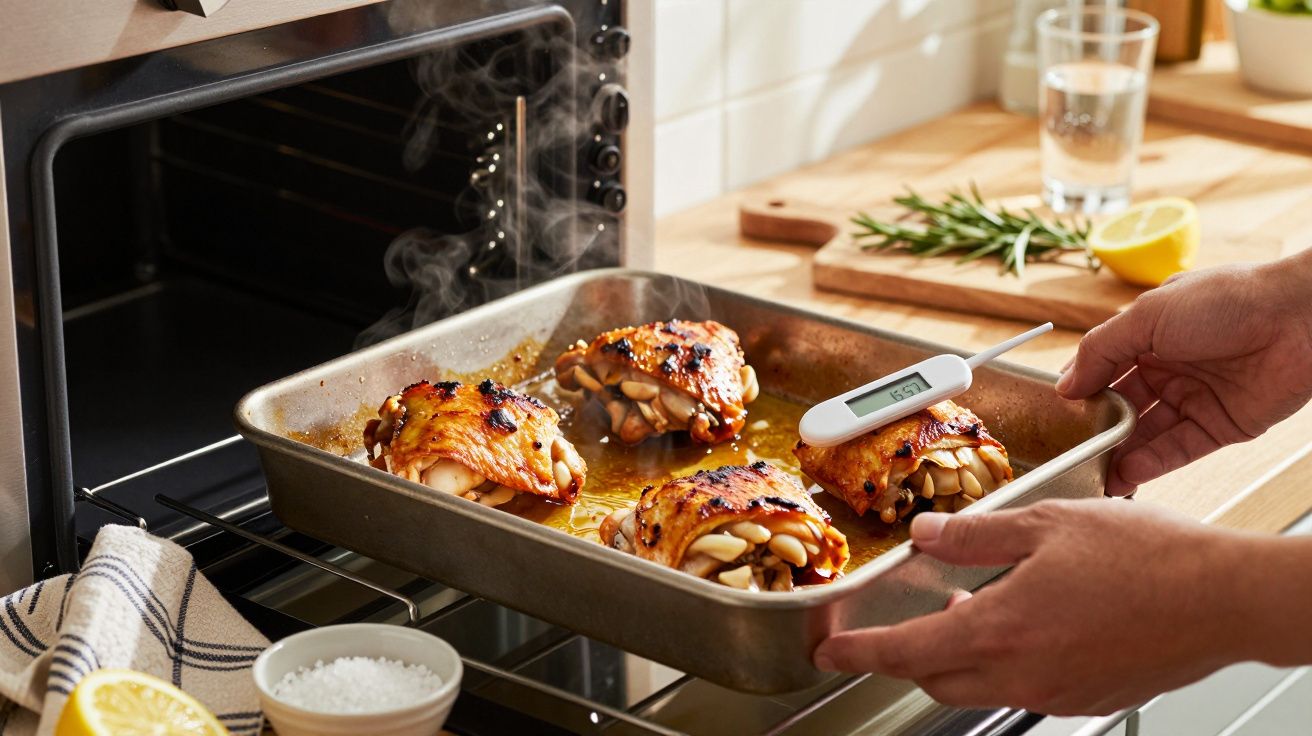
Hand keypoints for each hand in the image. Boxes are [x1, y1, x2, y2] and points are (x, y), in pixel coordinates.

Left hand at [812, 501, 1260, 715]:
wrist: (1223, 598)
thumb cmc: (1147, 558)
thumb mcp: (1045, 524)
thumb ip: (975, 534)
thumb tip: (926, 535)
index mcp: (999, 630)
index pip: (904, 651)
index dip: (858, 652)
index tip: (831, 650)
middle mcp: (1021, 673)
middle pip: (936, 678)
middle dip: (907, 654)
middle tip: (896, 627)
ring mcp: (1055, 692)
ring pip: (980, 685)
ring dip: (959, 656)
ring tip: (969, 607)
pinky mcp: (1086, 697)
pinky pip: (1025, 687)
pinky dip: (1006, 661)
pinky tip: (1026, 621)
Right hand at [1056, 254, 1311, 495]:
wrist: (1302, 317)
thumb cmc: (1228, 300)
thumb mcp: (1147, 316)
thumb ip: (1100, 351)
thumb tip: (1064, 385)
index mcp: (1146, 334)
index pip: (1100, 369)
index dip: (1077, 393)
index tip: (1053, 417)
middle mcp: (1168, 367)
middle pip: (1120, 405)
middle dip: (1095, 429)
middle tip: (1069, 453)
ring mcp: (1193, 398)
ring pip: (1145, 432)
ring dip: (1118, 453)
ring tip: (1091, 473)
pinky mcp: (1220, 426)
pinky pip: (1177, 449)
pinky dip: (1150, 462)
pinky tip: (1125, 473)